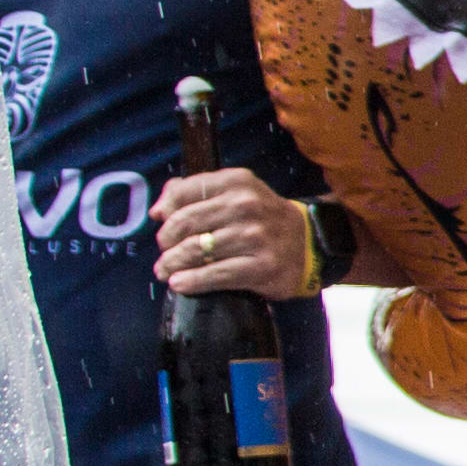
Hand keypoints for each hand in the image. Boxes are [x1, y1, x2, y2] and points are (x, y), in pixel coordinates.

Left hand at [151, 167, 319, 299]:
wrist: (307, 243)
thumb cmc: (261, 219)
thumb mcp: (236, 193)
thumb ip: (196, 191)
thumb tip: (159, 210)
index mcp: (238, 182)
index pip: (184, 192)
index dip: (166, 211)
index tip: (162, 224)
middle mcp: (247, 205)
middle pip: (184, 223)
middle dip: (166, 241)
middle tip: (165, 252)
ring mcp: (255, 236)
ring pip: (195, 250)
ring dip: (172, 264)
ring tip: (166, 271)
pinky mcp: (262, 266)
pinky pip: (214, 275)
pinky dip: (191, 282)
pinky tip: (180, 283)